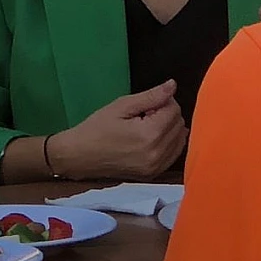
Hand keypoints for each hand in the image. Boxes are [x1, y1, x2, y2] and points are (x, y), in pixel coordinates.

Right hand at [51, 79, 186, 178]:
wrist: (80, 157)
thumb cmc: (97, 128)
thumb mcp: (122, 106)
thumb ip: (151, 96)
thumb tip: (173, 85)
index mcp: (149, 134)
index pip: (174, 110)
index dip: (163, 101)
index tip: (146, 105)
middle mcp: (157, 153)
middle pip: (179, 124)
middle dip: (167, 114)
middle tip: (144, 115)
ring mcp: (156, 168)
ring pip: (180, 139)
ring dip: (169, 129)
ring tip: (147, 127)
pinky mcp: (153, 175)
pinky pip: (174, 154)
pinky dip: (169, 143)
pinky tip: (152, 139)